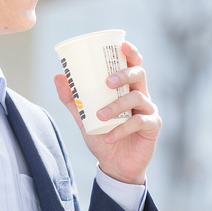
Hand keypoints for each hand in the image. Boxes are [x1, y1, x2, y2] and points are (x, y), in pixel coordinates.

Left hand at [54, 41, 159, 184]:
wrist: (114, 166)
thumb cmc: (102, 137)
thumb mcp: (84, 118)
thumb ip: (72, 99)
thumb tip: (58, 76)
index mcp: (126, 88)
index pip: (132, 65)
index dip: (131, 53)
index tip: (122, 44)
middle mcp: (141, 95)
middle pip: (139, 74)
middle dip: (123, 74)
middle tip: (107, 82)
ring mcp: (149, 110)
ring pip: (137, 97)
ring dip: (117, 106)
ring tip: (100, 117)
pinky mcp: (153, 127)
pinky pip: (140, 121)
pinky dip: (122, 128)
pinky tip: (109, 137)